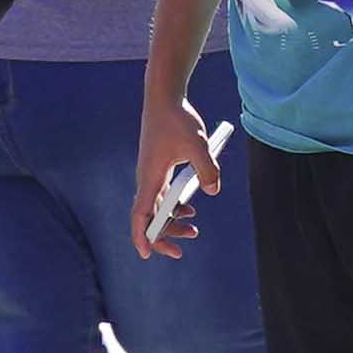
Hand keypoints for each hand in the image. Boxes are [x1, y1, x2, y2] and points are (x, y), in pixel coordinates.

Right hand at [133, 100, 223, 256]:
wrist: (164, 98)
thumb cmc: (177, 119)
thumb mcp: (197, 143)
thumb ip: (206, 167)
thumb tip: (212, 190)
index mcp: (151, 177)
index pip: (140, 215)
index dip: (142, 236)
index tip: (146, 254)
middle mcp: (147, 179)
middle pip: (150, 217)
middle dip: (165, 234)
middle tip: (187, 242)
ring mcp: (151, 174)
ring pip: (157, 208)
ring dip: (171, 221)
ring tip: (194, 229)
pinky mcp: (158, 168)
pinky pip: (162, 196)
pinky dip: (174, 207)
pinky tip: (189, 209)